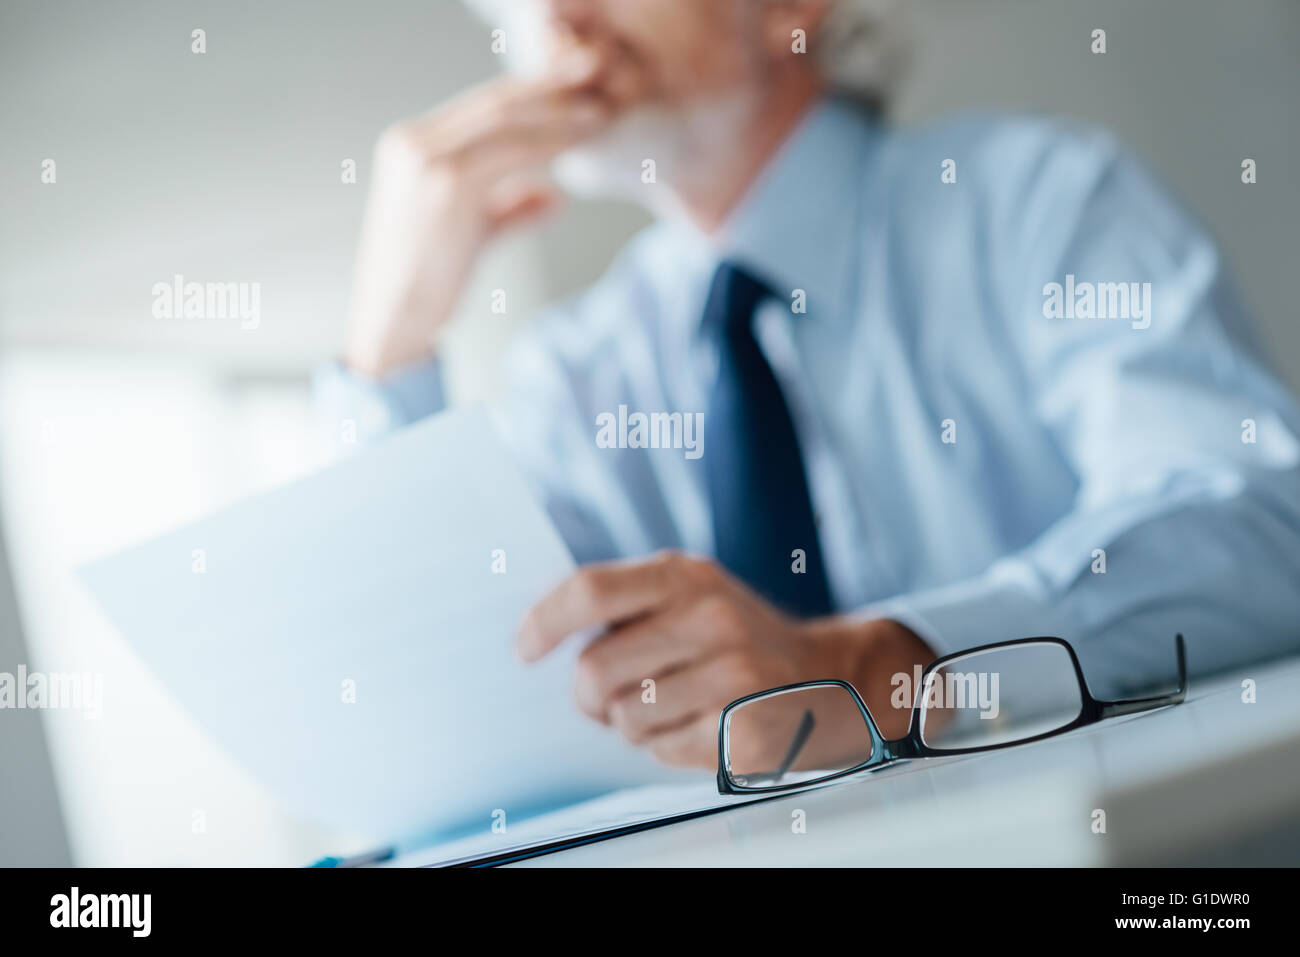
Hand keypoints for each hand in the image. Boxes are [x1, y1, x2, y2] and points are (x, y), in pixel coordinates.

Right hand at [342, 44, 625, 377]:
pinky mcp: (445, 186)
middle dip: (550, 89)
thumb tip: (552, 196)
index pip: (481, 106)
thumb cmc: (428, 283)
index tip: (576, 91)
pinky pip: (509, 154)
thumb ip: (507, 207)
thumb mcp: (472, 232)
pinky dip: (547, 146)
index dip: (533, 94)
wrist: (394, 322)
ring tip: (598, 116)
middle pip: (495, 102)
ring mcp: (426, 162)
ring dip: (557, 116)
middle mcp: (412, 144)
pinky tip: (576, 146)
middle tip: (594, 82)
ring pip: (505, 122)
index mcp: (410, 145)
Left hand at [516, 551, 933, 768]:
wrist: (831, 675)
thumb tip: (541, 632)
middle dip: (588, 693)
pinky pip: (660, 751)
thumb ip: (626, 604)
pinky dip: (664, 745)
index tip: (525, 650)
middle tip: (605, 694)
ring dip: (629, 722)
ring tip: (668, 705)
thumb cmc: (738, 635)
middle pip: (595, 670)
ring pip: (624, 718)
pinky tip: (698, 724)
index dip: (544, 622)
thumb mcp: (691, 593)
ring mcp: (733, 678)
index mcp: (686, 577)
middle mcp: (711, 620)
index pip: (590, 590)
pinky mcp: (744, 732)